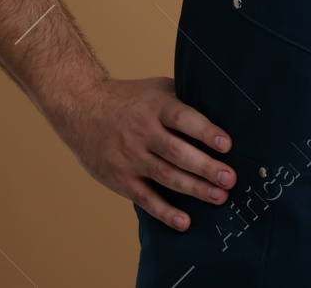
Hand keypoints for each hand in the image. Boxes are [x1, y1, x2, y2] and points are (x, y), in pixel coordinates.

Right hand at [54, 76, 235, 231]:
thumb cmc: (128, 98)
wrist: (80, 108)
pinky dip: (165, 212)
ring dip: (195, 189)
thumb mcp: (156, 88)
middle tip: (230, 178)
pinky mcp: (121, 178)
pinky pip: (145, 198)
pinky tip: (184, 222)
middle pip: (177, 152)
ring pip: (166, 176)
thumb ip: (184, 97)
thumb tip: (222, 106)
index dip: (205, 131)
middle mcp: (143, 132)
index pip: (182, 119)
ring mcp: (131, 157)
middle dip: (205, 167)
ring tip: (220, 197)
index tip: (226, 144)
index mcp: (155, 107)